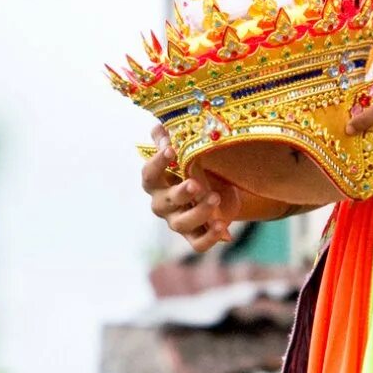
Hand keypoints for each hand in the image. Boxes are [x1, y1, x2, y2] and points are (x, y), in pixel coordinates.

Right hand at [142, 122, 242, 252]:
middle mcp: (164, 204)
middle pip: (165, 202)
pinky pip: (198, 244)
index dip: (157, 163)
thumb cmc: (196, 167)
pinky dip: (210, 238)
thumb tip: (159, 127)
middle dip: (180, 193)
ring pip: (182, 224)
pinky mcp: (195, 236)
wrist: (221, 188)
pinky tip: (222, 227)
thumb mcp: (188, 153)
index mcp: (158, 183)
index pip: (149, 175)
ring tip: (215, 198)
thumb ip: (171, 141)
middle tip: (196, 183)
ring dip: (199, 213)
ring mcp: (178, 222)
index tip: (171, 149)